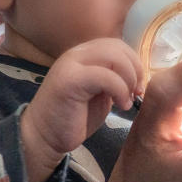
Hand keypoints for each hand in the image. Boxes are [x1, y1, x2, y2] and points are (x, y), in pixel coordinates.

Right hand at [20, 38, 141, 181]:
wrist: (44, 136)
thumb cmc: (74, 117)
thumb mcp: (100, 92)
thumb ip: (113, 78)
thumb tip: (137, 74)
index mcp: (84, 55)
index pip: (117, 45)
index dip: (134, 63)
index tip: (138, 86)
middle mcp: (76, 54)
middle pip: (117, 47)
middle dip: (135, 70)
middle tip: (135, 93)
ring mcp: (71, 64)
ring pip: (114, 57)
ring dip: (129, 80)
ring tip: (126, 100)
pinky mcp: (70, 80)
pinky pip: (105, 76)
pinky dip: (120, 90)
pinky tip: (120, 106)